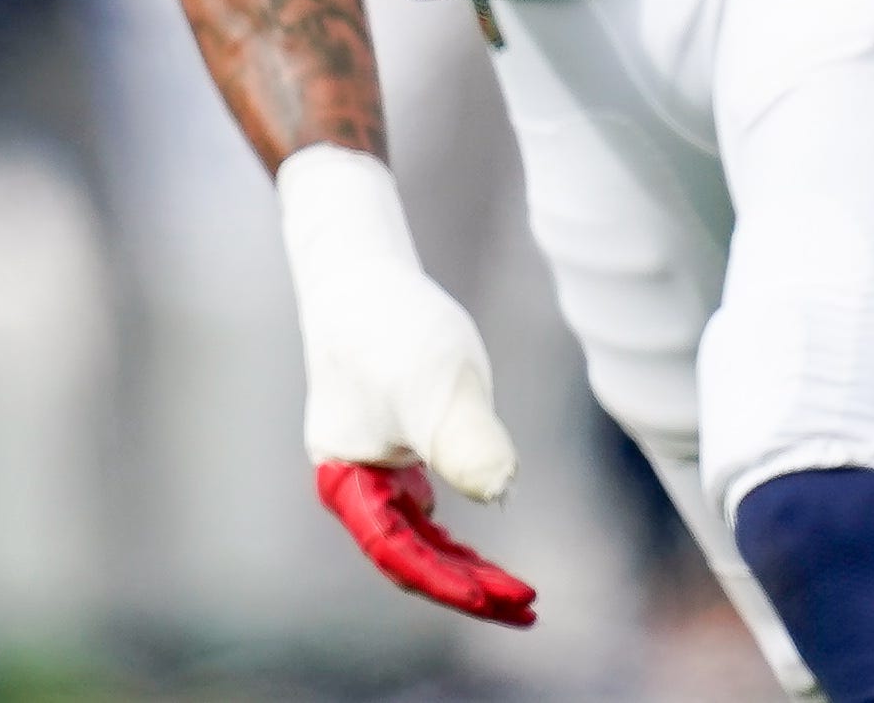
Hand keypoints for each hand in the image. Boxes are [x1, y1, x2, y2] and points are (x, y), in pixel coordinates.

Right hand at [278, 147, 532, 622]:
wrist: (360, 266)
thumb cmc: (389, 324)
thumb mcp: (433, 383)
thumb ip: (464, 440)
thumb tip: (499, 490)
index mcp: (346, 479)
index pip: (400, 553)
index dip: (450, 583)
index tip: (502, 599)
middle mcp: (353, 481)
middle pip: (410, 555)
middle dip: (467, 585)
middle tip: (527, 607)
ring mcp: (371, 463)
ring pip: (418, 535)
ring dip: (464, 563)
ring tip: (516, 589)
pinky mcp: (393, 441)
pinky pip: (422, 505)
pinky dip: (454, 528)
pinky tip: (481, 537)